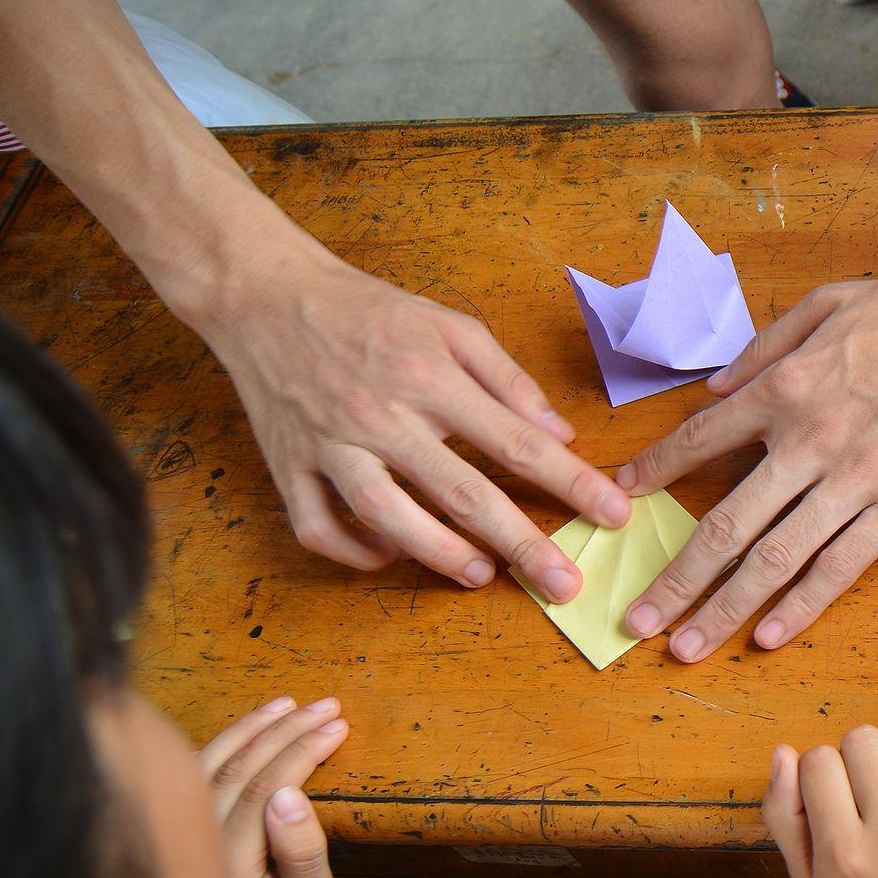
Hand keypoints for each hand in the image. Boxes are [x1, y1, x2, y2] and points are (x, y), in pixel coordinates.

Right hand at [195, 242, 630, 597]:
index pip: (517, 442)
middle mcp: (380, 414)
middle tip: (565, 585)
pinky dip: (354, 550)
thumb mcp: (449, 325)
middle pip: (462, 491)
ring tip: (480, 575)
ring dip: (437, 552)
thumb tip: (561, 435)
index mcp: (429, 376)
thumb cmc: (369, 311)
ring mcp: (329, 443)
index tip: (614, 514)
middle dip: (522, 542)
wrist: (263, 292)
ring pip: (386, 514)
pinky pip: (317, 525)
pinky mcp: (286, 464)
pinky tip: (391, 555)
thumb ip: (509, 380)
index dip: (571, 482)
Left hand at [198, 694, 348, 877]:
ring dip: (252, 730)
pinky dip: (225, 748)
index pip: (263, 784)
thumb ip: (301, 852)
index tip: (339, 726)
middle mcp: (193, 844)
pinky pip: (196, 780)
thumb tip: (289, 792)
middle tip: (328, 706)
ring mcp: (181, 841)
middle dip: (284, 730)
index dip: (303, 750)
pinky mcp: (182, 841)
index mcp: (225, 861)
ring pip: (209, 765)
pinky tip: (248, 732)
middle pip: (235, 766)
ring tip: (290, 705)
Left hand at [615, 265, 877, 658]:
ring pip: (774, 560)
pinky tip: (767, 636)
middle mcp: (807, 443)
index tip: (619, 499)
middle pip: (724, 525)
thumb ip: (763, 349)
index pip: (698, 440)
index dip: (652, 472)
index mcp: (784, 390)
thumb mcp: (824, 304)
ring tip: (685, 645)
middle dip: (674, 579)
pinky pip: (840, 567)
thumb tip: (714, 388)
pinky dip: (800, 606)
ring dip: (723, 608)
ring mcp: (854, 483)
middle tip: (635, 619)